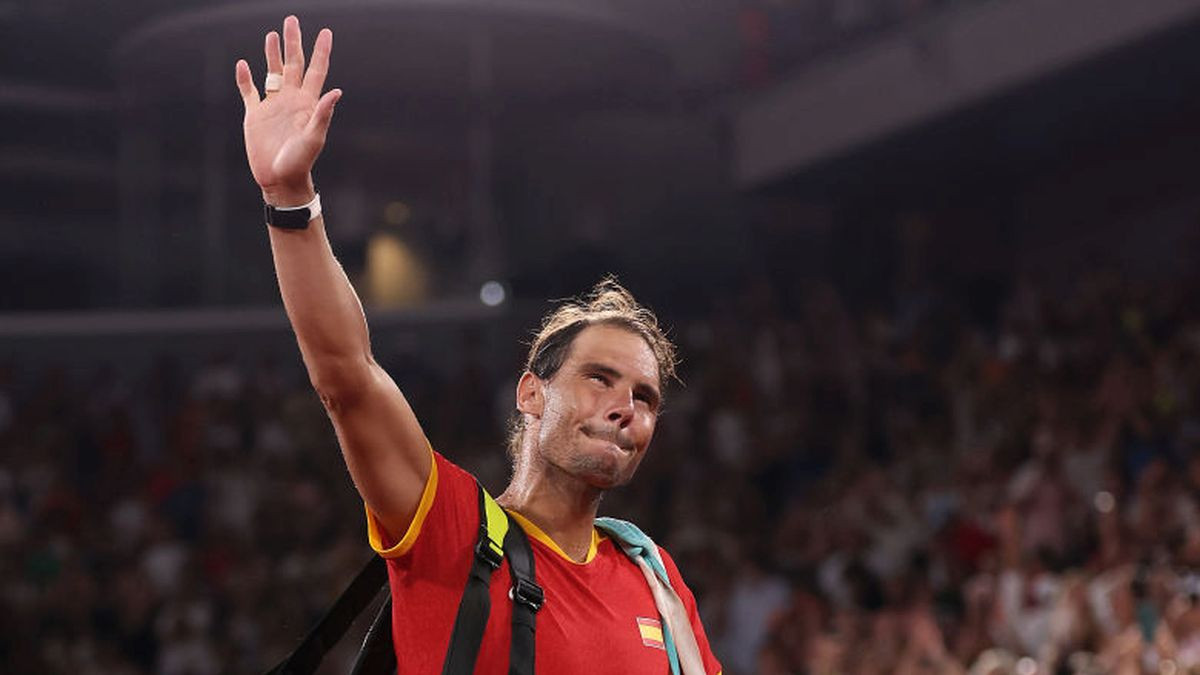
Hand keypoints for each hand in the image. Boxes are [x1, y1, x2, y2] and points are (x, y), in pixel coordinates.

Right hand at [235, 15, 340, 205]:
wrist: (280, 179)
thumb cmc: (301, 162)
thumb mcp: (314, 137)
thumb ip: (323, 114)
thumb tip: (336, 91)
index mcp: (308, 103)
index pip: (316, 70)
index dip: (321, 51)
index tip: (326, 32)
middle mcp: (291, 100)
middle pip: (293, 64)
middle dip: (293, 42)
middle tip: (292, 20)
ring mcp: (273, 106)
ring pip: (272, 73)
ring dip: (272, 55)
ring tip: (272, 35)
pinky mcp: (255, 115)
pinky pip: (249, 92)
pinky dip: (245, 78)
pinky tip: (243, 65)